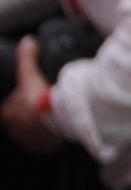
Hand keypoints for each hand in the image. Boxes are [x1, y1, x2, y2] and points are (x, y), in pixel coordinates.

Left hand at [3, 36, 62, 155]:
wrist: (61, 117)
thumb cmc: (42, 97)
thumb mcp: (31, 73)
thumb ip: (27, 57)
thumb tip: (27, 41)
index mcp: (9, 112)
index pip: (12, 105)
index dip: (23, 98)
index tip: (35, 95)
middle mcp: (14, 128)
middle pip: (20, 120)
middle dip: (28, 115)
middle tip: (43, 108)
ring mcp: (28, 140)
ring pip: (30, 132)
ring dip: (37, 127)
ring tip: (50, 120)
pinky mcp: (41, 148)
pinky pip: (42, 144)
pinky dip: (47, 139)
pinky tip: (54, 132)